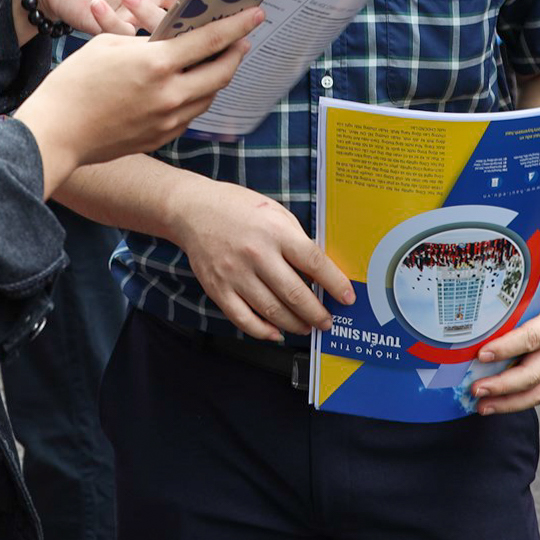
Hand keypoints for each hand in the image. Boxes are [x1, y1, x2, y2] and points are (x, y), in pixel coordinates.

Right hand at [16, 7, 259, 181]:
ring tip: (215, 61)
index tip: (256, 14)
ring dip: (216, 77)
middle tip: (240, 40)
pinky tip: (187, 86)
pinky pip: (189, 114)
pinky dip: (195, 97)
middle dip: (235, 53)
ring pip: (209, 96)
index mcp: (157, 65)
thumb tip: (172, 41)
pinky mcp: (161, 138)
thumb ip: (148, 41)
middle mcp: (170, 95)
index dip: (237, 25)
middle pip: (221, 72)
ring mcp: (167, 121)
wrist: (56, 132)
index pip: (211, 40)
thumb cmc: (75, 82)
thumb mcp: (110, 45)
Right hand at [168, 177, 354, 341]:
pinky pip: (244, 319)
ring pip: (272, 311)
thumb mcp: (273, 212)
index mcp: (274, 231)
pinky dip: (263, 331)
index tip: (348, 297)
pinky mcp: (218, 289)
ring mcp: (235, 274)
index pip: (313, 263)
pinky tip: (276, 332)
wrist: (192, 210)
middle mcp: (256, 254)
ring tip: (306, 327)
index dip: (335, 284)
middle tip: (327, 321)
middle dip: (317, 313)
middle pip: (295, 294)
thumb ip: (295, 239)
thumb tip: (318, 271)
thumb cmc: (236, 208)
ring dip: (295, 324)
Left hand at [469, 277, 539, 414]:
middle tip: (475, 390)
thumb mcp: (523, 286)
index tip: (480, 355)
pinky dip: (513, 401)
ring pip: (538, 390)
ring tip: (481, 406)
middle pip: (535, 372)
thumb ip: (505, 301)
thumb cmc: (531, 283)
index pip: (532, 338)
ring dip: (507, 402)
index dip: (507, 349)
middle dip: (503, 385)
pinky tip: (492, 403)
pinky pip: (535, 392)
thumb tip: (464, 316)